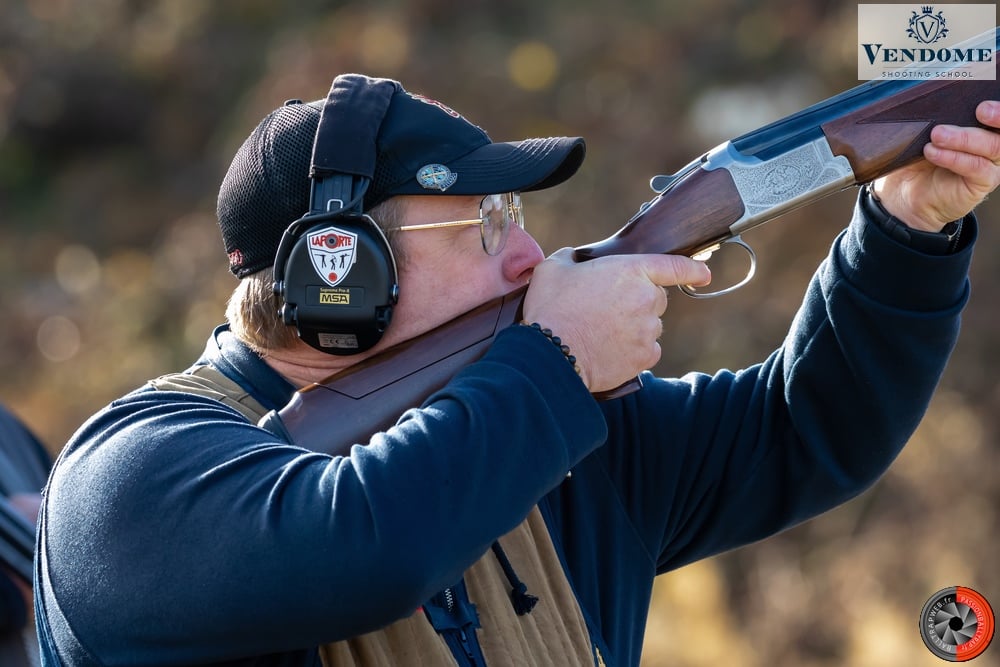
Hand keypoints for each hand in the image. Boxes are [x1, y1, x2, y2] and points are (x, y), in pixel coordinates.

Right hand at [523, 248, 709, 392]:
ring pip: (650, 327)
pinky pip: (646, 351)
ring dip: (634, 328)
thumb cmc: (551, 309)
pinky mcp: (644, 357)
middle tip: (607, 310)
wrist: (550, 355)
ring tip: (602, 333)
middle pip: (657, 299)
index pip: (675, 266)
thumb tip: (575, 260)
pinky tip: (608, 350)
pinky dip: (632, 351)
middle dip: (638, 302)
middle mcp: (647, 299)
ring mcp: (648, 330)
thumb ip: (572, 258)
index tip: (704, 274)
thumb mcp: (553, 269)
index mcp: (631, 271)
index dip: (693, 269)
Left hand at [872, 100, 999, 231]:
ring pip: (993, 146)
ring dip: (965, 138)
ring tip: (938, 134)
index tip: (988, 95)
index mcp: (985, 125)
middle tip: (980, 109)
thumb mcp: (928, 130)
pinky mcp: (983, 182)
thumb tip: (930, 92)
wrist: (907, 192)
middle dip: (999, 114)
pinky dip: (954, 157)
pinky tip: (933, 152)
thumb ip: (938, 113)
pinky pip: (976, 167)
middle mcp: (995, 142)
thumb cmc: (921, 157)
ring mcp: (992, 163)